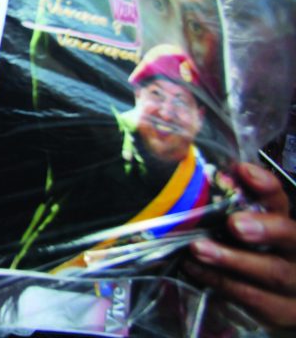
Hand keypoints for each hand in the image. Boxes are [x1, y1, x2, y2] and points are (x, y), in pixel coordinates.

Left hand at [183, 162, 295, 328]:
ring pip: (273, 271)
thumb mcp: (241, 226)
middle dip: (263, 228)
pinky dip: (223, 283)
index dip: (265, 186)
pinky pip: (255, 298)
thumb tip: (204, 177)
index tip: (242, 170)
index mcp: (288, 228)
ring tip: (199, 248)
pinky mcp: (282, 312)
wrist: (272, 297)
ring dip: (233, 260)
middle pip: (292, 236)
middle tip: (234, 224)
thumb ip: (229, 204)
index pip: (280, 201)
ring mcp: (295, 286)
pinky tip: (197, 269)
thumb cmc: (247, 253)